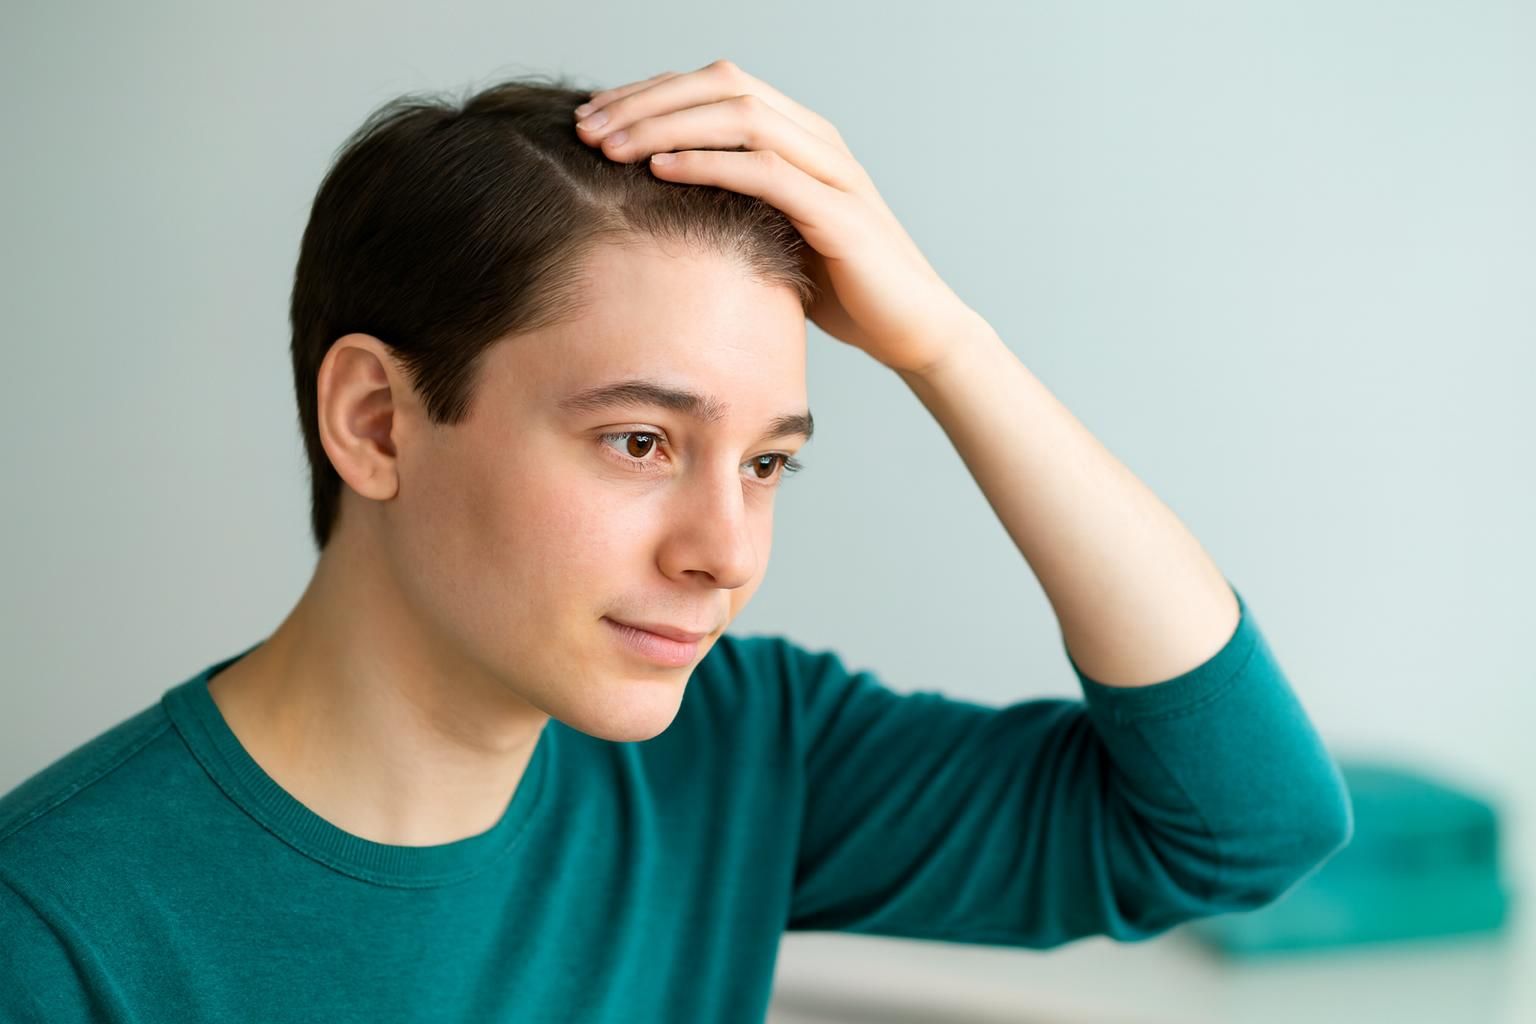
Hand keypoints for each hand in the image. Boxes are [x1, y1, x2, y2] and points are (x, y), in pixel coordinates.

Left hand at [573, 59, 982, 375]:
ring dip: (667, 125)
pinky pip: (766, 171)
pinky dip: (708, 164)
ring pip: (742, 115)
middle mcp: (818, 140)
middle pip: (722, 85)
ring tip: (610, 146)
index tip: (593, 117)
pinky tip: (661, 169)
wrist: (914, 331)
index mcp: (801, 137)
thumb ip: (731, 209)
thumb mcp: (773, 239)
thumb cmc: (842, 290)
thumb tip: (656, 209)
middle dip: (646, 100)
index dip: (650, 93)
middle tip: (586, 124)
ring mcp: (833, 171)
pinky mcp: (839, 213)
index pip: (715, 86)